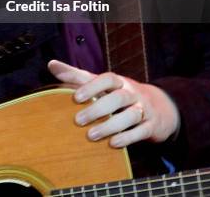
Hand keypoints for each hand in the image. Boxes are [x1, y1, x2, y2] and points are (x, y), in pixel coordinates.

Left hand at [48, 59, 179, 147]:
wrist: (158, 107)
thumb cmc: (119, 94)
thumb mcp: (100, 84)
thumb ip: (77, 76)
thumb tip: (51, 64)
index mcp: (118, 82)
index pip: (107, 79)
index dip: (92, 87)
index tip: (75, 98)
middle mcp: (132, 93)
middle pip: (118, 98)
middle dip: (98, 109)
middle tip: (78, 120)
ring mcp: (143, 109)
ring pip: (131, 115)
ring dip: (110, 125)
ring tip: (91, 136)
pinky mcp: (151, 126)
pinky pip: (141, 131)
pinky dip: (127, 137)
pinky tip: (113, 144)